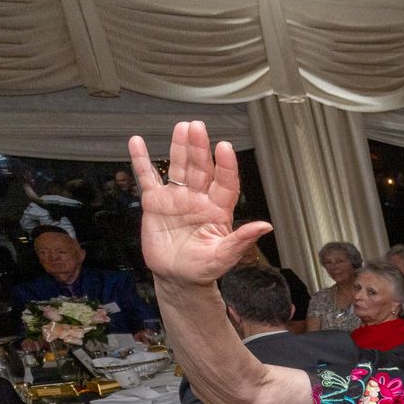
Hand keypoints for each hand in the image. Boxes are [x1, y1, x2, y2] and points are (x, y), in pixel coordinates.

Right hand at [128, 121, 272, 287]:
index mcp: (218, 210)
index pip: (225, 183)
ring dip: (180, 147)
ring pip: (179, 167)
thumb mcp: (224, 257)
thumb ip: (241, 241)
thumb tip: (265, 226)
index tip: (225, 148)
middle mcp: (199, 199)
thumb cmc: (203, 268)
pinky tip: (137, 143)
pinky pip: (147, 178)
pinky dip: (141, 160)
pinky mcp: (155, 202)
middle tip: (198, 127)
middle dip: (200, 148)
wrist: (177, 277)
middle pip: (201, 168)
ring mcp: (177, 198)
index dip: (226, 166)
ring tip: (182, 128)